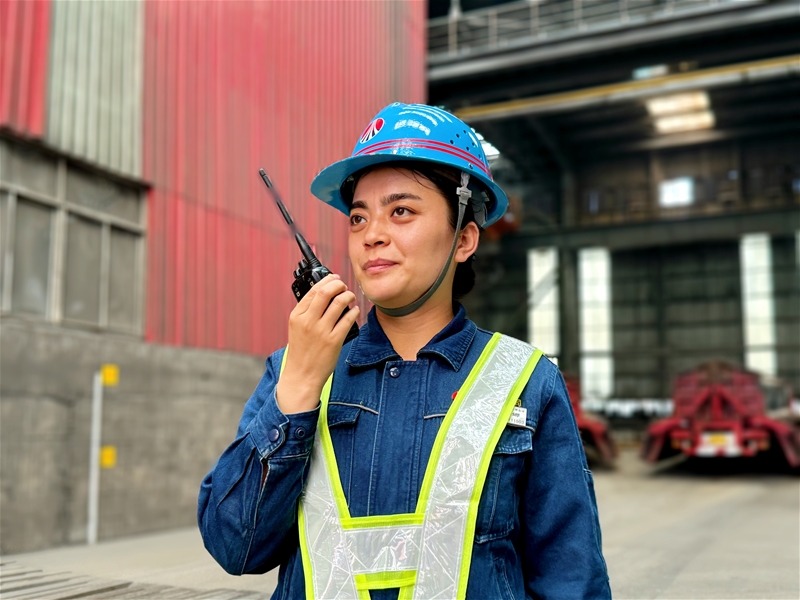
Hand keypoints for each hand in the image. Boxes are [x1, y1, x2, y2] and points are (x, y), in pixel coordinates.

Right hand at [276, 274, 359, 413]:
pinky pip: (348, 319)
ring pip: (339, 303)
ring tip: (350, 296)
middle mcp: (308, 321)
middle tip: (344, 285)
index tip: (334, 279)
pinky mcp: (334, 341)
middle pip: (326, 292)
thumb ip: (307, 312)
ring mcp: (321, 331)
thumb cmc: (301, 352)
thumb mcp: (297, 328)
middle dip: (338, 284)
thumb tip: (325, 295)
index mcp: (297, 316)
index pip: (313, 291)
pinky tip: (354, 311)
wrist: (302, 375)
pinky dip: (354, 311)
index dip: (327, 281)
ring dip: (348, 296)